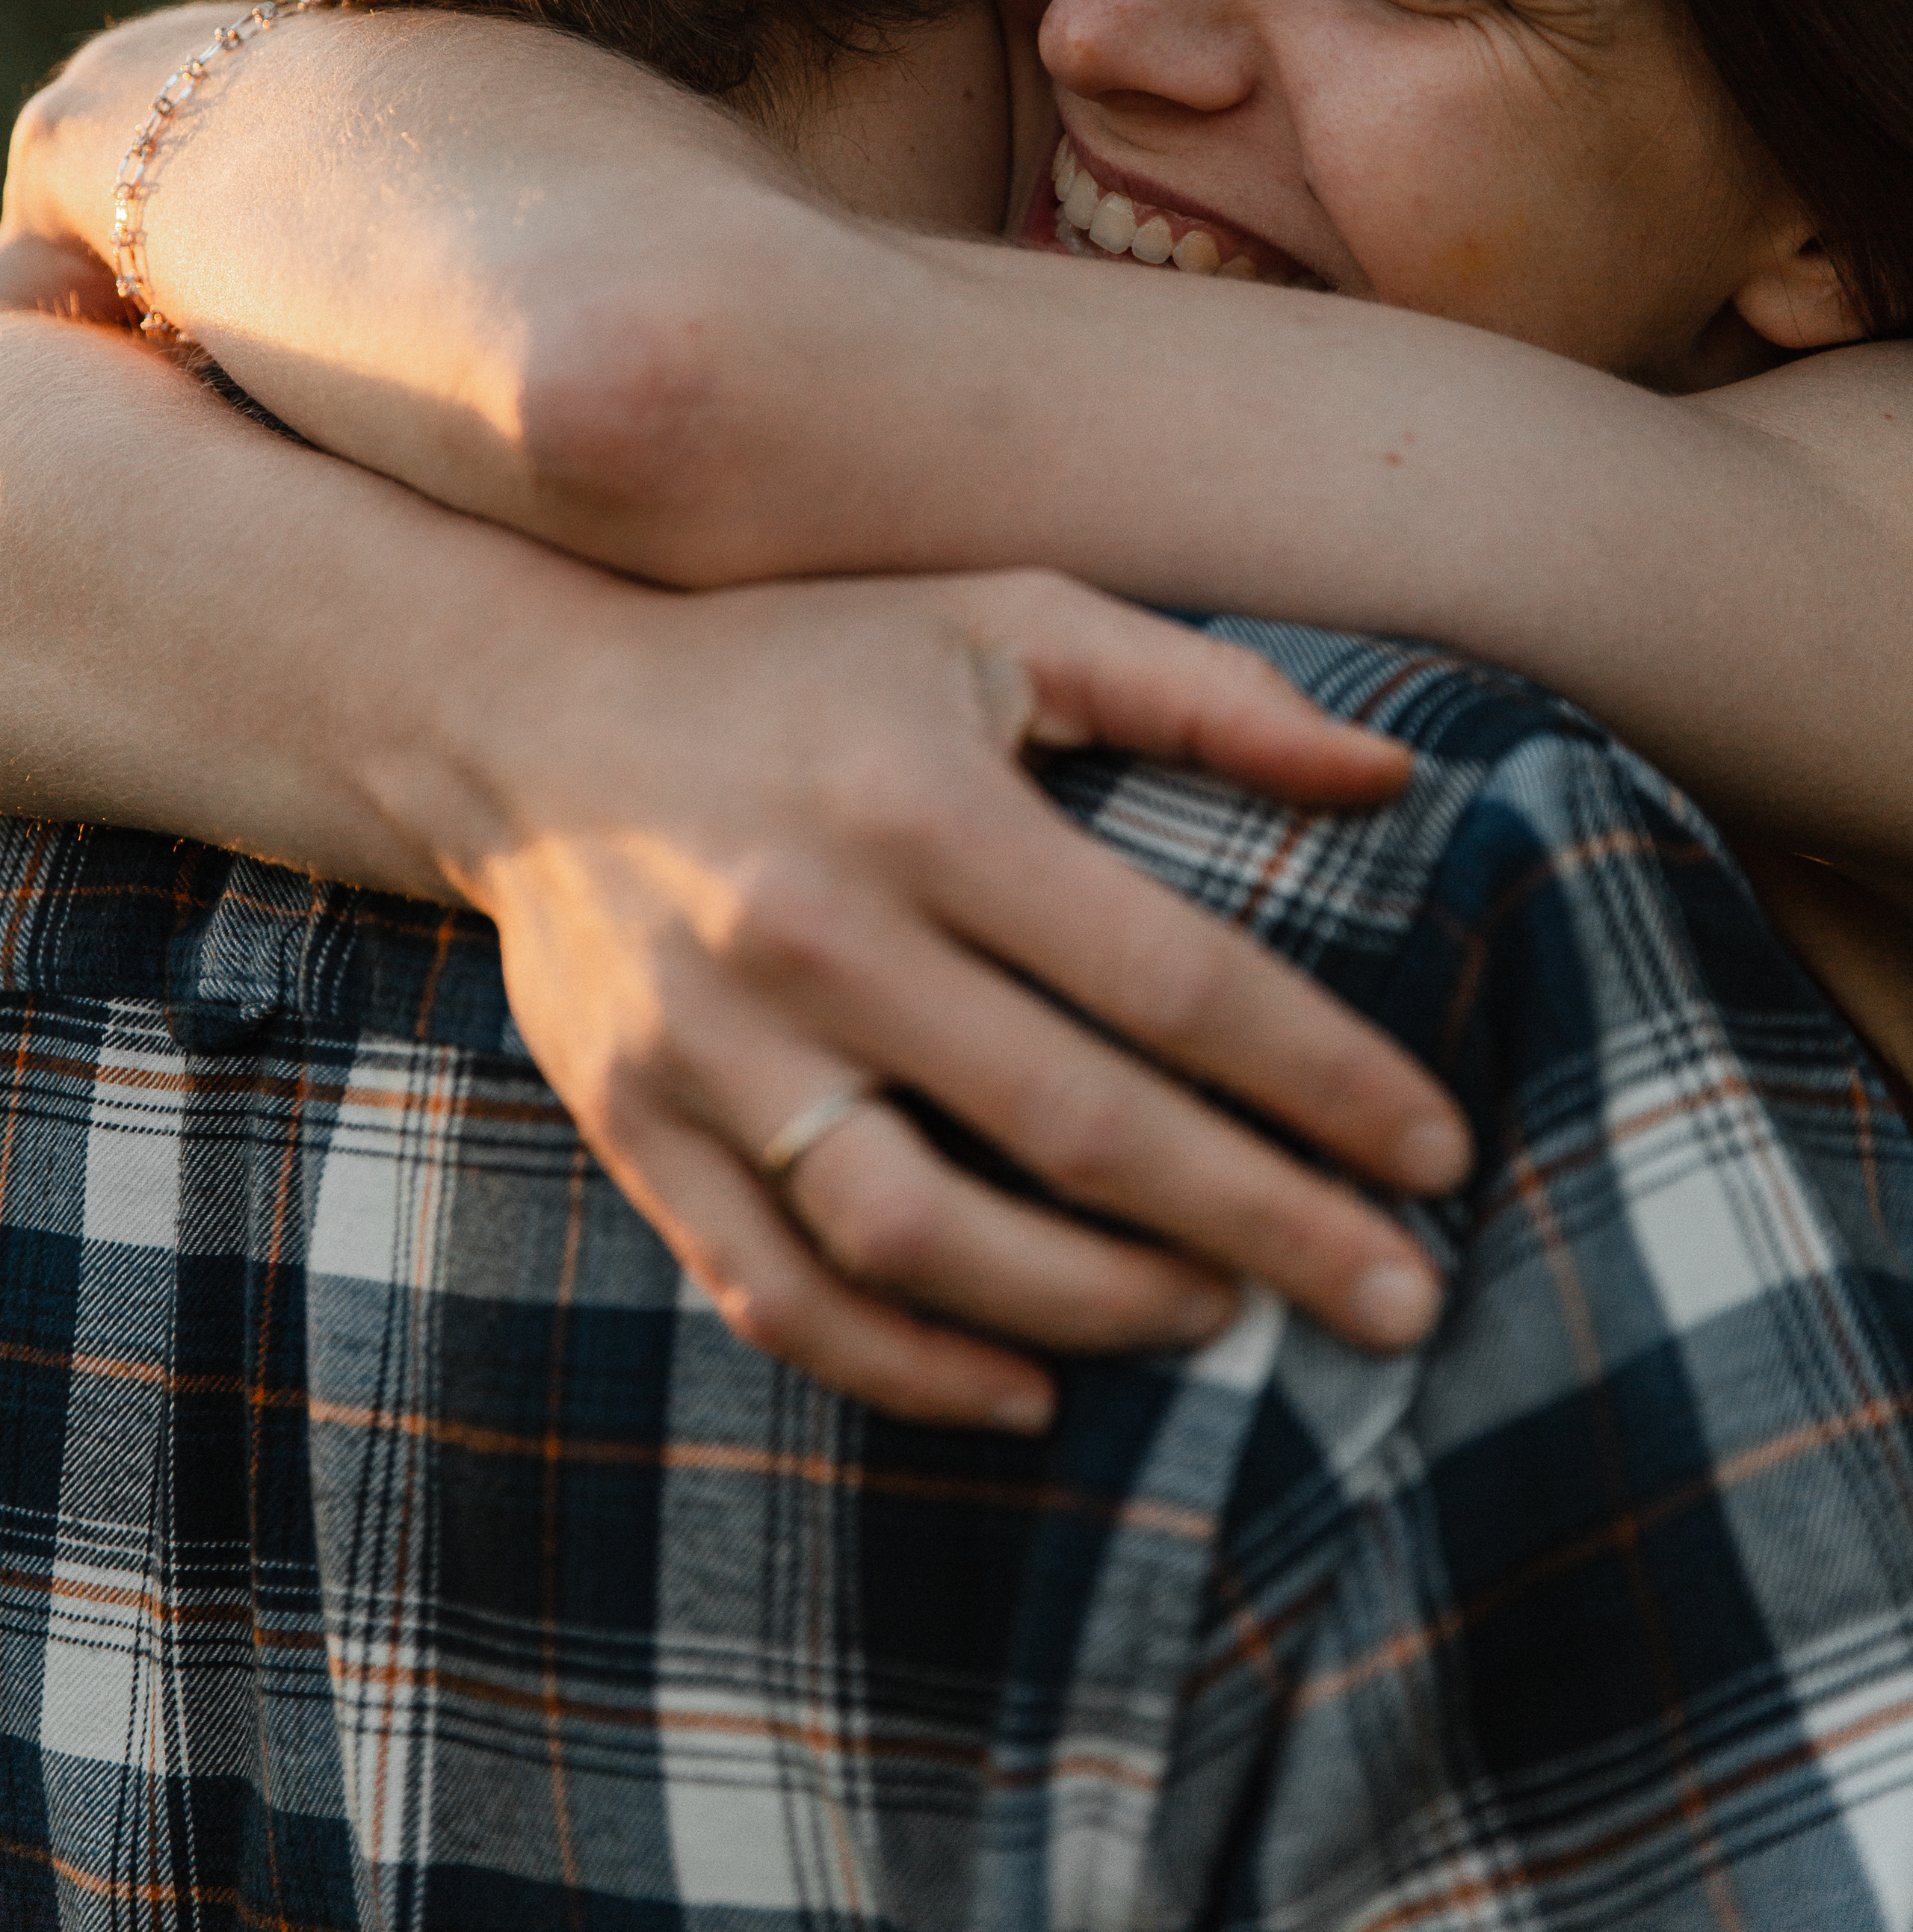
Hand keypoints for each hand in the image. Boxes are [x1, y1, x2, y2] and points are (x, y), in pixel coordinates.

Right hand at [399, 565, 1470, 1430]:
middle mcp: (812, 929)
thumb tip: (1389, 782)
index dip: (1322, 1078)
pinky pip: (776, 1286)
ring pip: (920, 1233)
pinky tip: (1024, 1387)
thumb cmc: (808, 660)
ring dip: (1091, 1305)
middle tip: (1404, 1298)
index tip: (1440, 1154)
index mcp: (923, 801)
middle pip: (1073, 1122)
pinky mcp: (635, 1122)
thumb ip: (1199, 690)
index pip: (1170, 974)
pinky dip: (904, 1365)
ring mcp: (707, 1043)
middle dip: (1263, 1224)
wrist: (532, 717)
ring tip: (1217, 1317)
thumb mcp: (1000, 614)